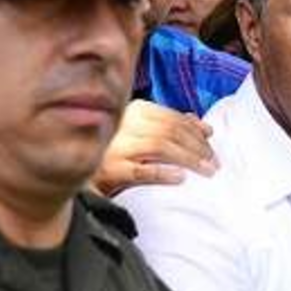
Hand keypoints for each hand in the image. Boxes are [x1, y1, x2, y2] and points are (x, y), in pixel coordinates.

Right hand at [92, 99, 216, 195]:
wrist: (76, 172)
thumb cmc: (114, 151)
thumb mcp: (140, 133)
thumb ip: (168, 126)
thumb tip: (202, 125)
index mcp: (131, 112)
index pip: (171, 117)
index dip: (195, 129)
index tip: (211, 140)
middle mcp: (123, 125)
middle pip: (170, 131)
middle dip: (197, 146)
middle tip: (214, 162)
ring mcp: (116, 148)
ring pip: (160, 147)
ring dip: (189, 158)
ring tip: (207, 170)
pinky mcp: (111, 171)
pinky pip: (142, 171)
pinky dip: (163, 173)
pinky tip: (181, 178)